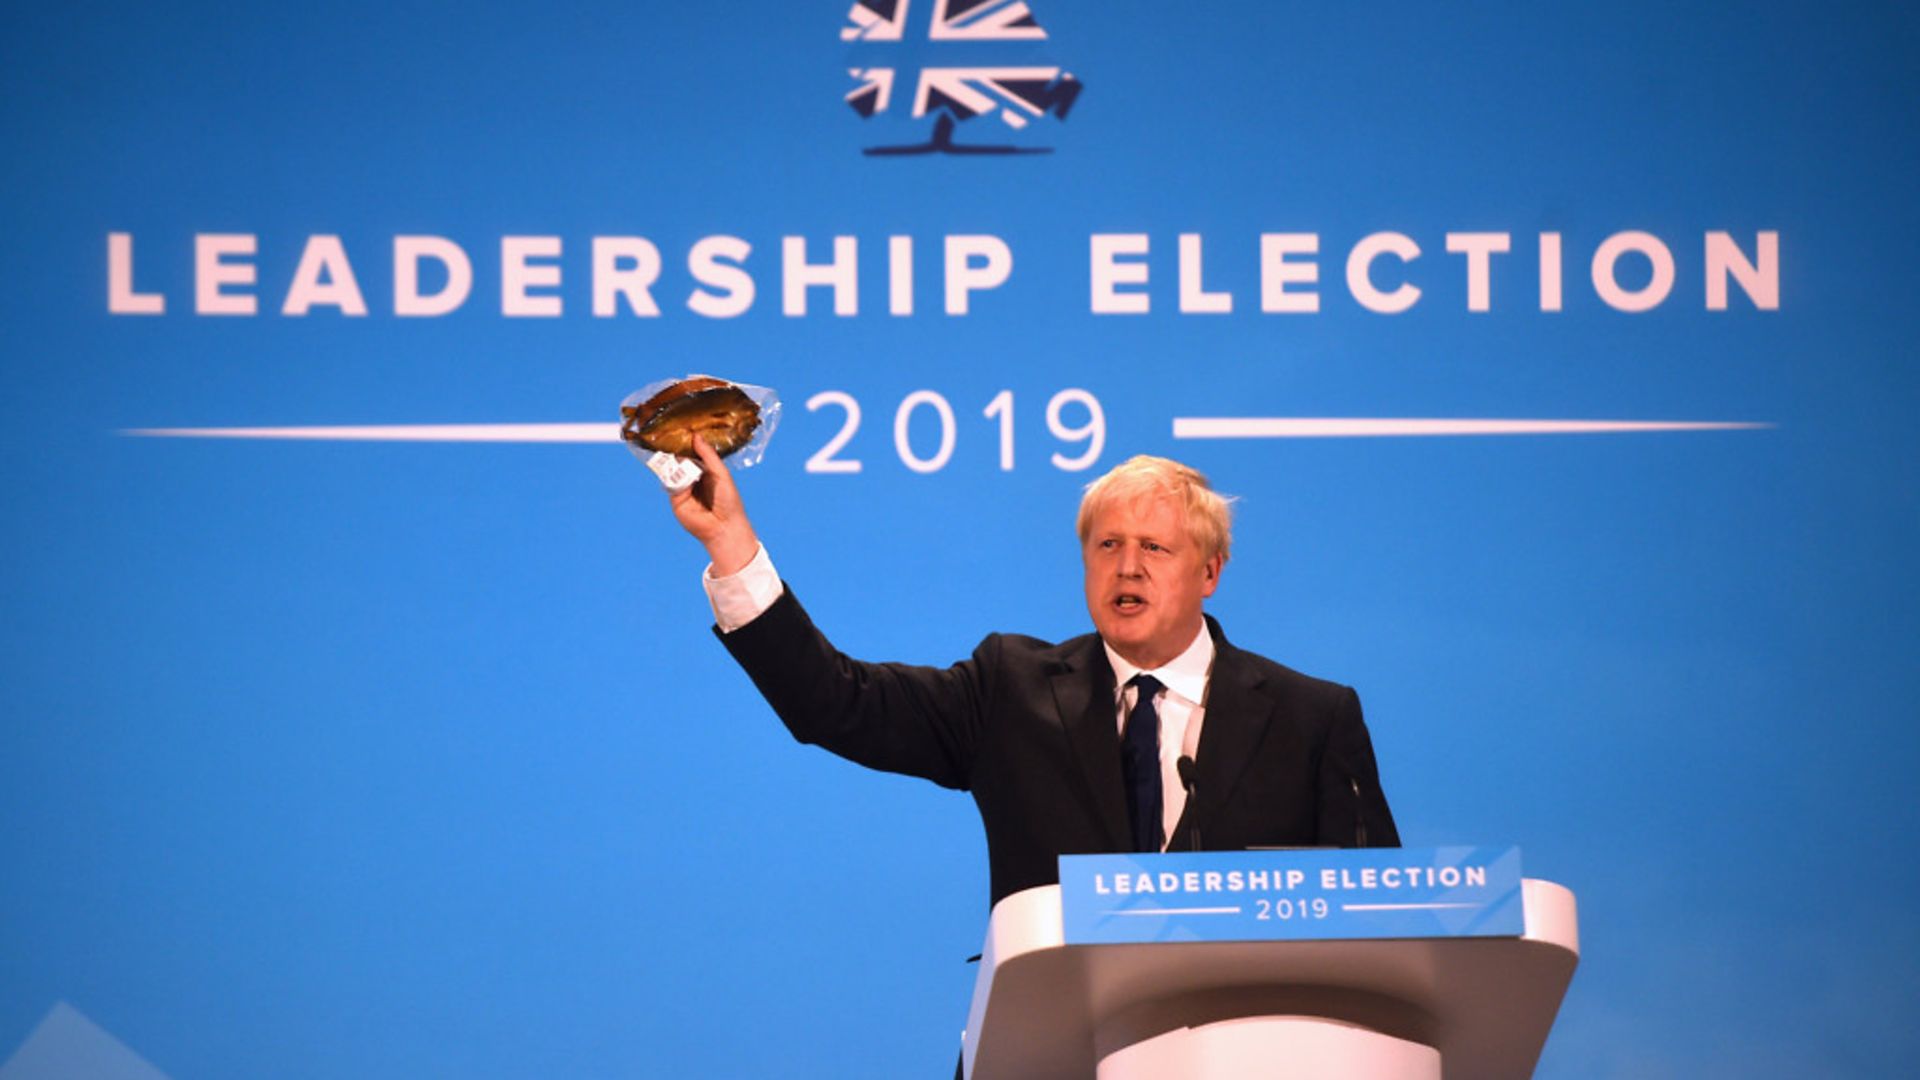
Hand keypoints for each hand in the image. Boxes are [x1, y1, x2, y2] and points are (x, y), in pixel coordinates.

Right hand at [667, 435, 759, 575]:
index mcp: (706, 471)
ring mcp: (683, 488)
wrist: (724, 526)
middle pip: (680, 460)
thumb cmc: (729, 500)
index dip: (687, 442)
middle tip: (669, 432)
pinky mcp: (675, 498)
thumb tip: (695, 436)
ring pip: (673, 470)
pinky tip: (671, 463)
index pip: (693, 453)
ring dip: (671, 459)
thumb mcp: (720, 473)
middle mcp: (693, 478)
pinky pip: (670, 482)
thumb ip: (708, 455)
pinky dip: (669, 473)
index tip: (681, 428)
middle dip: (675, 448)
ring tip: (668, 444)